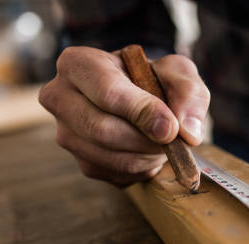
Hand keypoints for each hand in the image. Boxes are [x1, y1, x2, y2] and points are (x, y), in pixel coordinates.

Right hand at [39, 46, 209, 185]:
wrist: (144, 100)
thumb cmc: (155, 79)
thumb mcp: (177, 72)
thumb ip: (188, 92)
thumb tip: (187, 132)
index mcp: (77, 64)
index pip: (107, 93)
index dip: (143, 113)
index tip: (171, 128)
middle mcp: (60, 98)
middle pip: (102, 130)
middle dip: (147, 141)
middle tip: (174, 140)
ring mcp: (66, 134)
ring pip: (112, 158)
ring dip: (148, 156)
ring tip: (162, 141)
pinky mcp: (83, 162)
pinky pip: (117, 175)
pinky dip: (144, 168)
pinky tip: (149, 151)